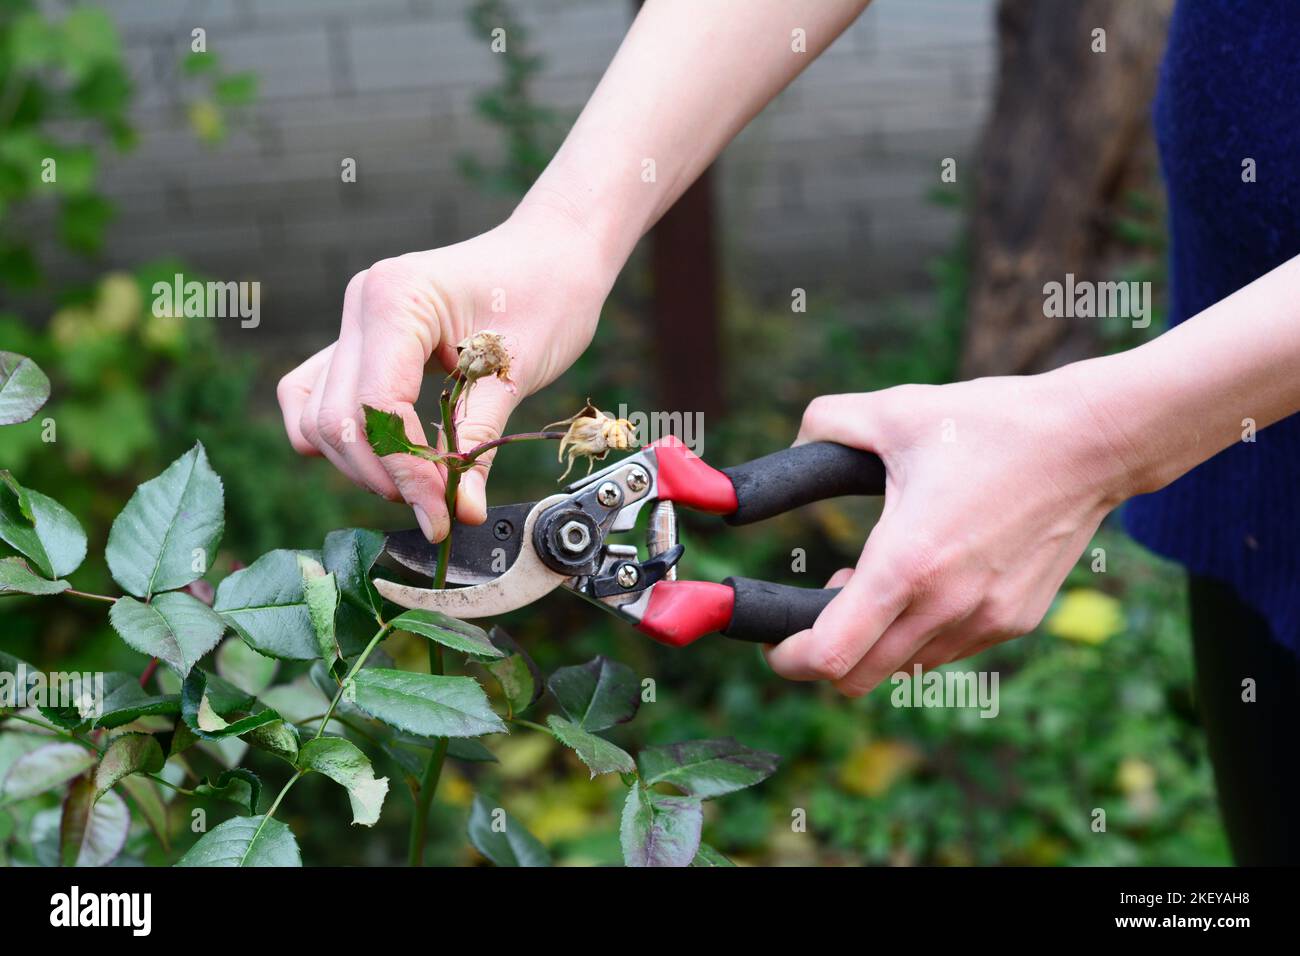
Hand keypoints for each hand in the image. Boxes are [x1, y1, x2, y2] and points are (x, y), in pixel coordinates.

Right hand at [276, 204, 614, 540]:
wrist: (554, 251)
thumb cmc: (548, 293)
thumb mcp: (517, 373)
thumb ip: (477, 443)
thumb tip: (459, 511)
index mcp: (397, 299)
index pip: (378, 406)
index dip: (406, 472)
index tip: (441, 515)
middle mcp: (361, 304)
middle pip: (338, 418)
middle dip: (383, 474)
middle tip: (437, 506)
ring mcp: (353, 319)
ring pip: (318, 414)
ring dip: (361, 462)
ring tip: (420, 484)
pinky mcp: (361, 338)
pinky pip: (321, 394)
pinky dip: (345, 434)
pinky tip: (387, 458)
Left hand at [765, 371, 1130, 695]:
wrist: (1091, 441)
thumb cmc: (993, 424)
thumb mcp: (896, 411)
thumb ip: (825, 425)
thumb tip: (791, 447)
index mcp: (907, 562)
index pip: (830, 656)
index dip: (789, 659)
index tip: (775, 643)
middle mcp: (947, 606)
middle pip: (858, 679)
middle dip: (823, 656)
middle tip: (816, 607)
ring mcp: (986, 621)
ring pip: (903, 667)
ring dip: (874, 641)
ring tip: (877, 579)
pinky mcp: (1015, 621)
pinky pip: (946, 650)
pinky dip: (918, 633)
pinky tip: (924, 581)